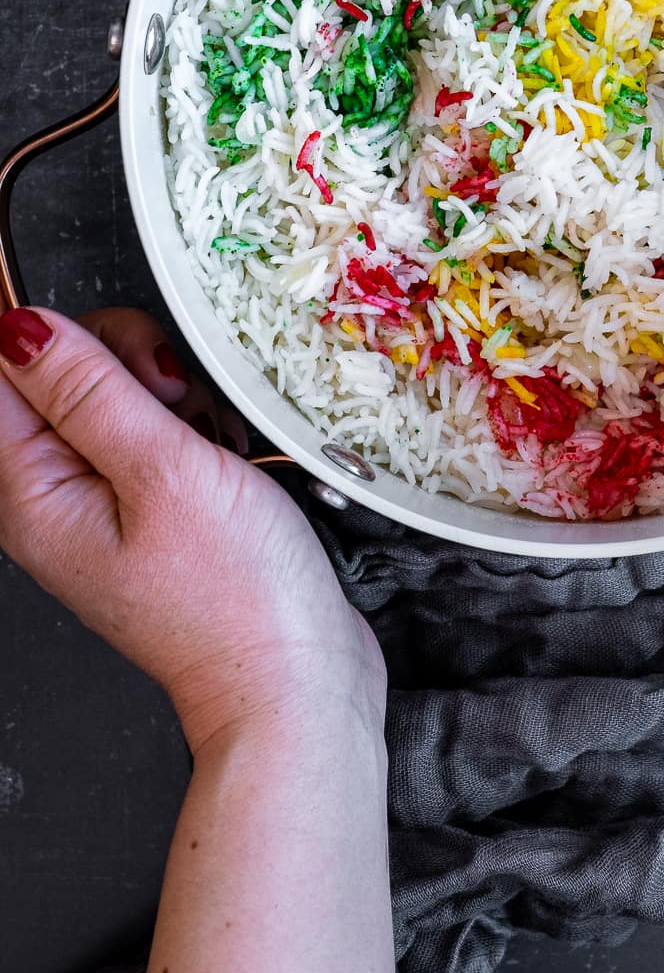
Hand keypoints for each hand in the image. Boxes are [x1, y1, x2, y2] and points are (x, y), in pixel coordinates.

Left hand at [0, 306, 383, 750]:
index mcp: (33, 492)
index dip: (66, 342)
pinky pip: (154, 426)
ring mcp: (104, 500)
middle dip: (129, 361)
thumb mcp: (162, 473)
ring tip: (209, 439)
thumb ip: (89, 389)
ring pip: (115, 390)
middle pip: (61, 372)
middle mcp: (55, 495)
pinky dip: (193, 422)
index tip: (129, 365)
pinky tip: (221, 452)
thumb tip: (21, 327)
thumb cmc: (234, 596)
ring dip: (172, 392)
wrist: (295, 676)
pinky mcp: (150, 503)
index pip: (5, 373)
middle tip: (176, 405)